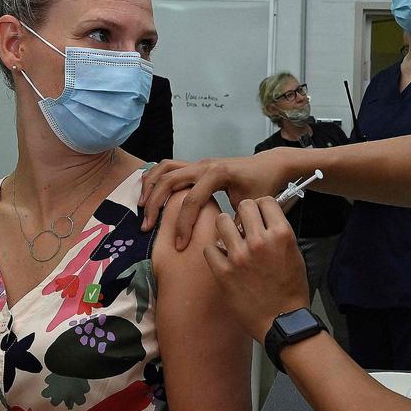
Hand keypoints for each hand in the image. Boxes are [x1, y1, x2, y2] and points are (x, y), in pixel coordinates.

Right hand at [138, 152, 288, 248]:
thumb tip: (221, 246)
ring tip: (141, 207)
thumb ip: (237, 224)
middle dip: (155, 204)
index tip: (179, 245)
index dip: (183, 225)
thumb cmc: (263, 185)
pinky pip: (169, 167)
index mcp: (217, 174)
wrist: (269, 165)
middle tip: (146, 227)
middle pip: (169, 182)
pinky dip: (155, 178)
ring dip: (150, 187)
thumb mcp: (252, 207)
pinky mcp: (196, 165)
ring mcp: (198, 163)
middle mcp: (204, 165)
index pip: (192, 201)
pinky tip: (148, 193)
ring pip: (164, 169)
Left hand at [202, 197, 309, 340]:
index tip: (258, 215)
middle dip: (243, 215)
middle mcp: (260, 241)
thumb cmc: (290, 291)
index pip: (265, 201)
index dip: (261, 207)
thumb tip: (265, 220)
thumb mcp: (294, 255)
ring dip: (225, 230)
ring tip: (230, 241)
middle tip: (244, 227)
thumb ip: (278, 234)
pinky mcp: (223, 272)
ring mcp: (239, 256)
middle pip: (243, 206)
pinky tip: (223, 259)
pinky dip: (215, 253)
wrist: (282, 321)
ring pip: (221, 222)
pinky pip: (209, 248)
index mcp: (281, 235)